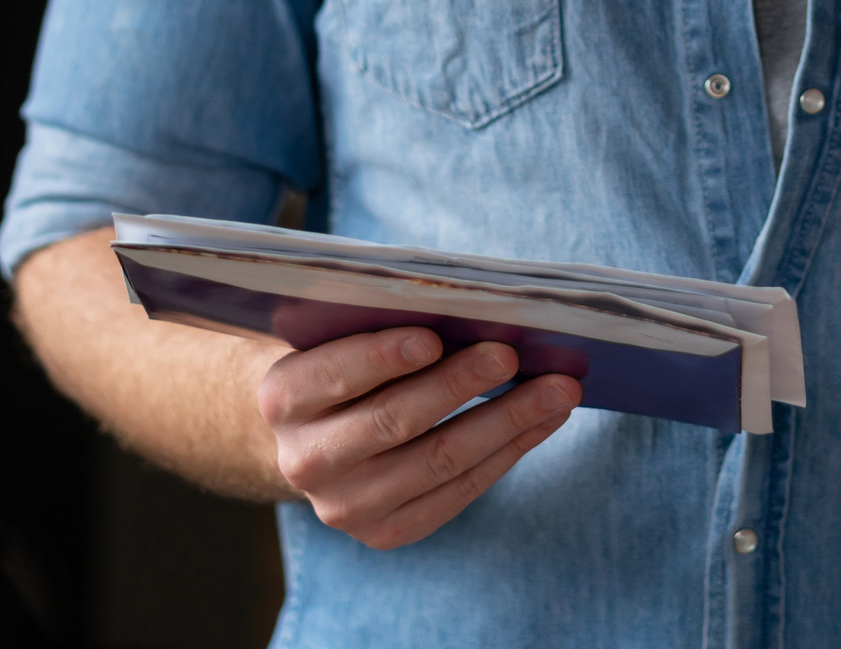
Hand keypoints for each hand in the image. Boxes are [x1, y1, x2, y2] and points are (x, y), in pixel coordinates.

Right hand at [257, 328, 580, 547]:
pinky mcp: (386, 533)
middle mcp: (304, 459)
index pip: (333, 374)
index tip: (434, 338)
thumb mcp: (343, 336)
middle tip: (512, 354)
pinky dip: (508, 452)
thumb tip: (473, 308)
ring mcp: (344, 506)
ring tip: (558, 389)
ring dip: (507, 421)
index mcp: (282, 397)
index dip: (382, 356)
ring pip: (438, 460)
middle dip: (460, 384)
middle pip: (394, 420)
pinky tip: (543, 422)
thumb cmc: (349, 364)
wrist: (320, 437)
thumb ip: (384, 322)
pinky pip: (458, 492)